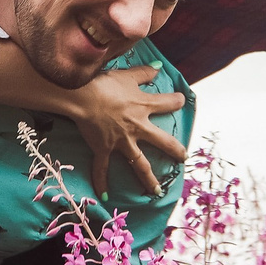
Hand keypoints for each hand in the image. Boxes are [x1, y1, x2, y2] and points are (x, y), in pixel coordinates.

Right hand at [62, 65, 188, 196]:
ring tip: (157, 191)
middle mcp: (137, 128)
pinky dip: (102, 182)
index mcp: (144, 107)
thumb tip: (159, 68)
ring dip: (148, 179)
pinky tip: (104, 196)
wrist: (83, 97)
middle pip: (163, 142)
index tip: (181, 100)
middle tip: (182, 157)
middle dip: (175, 150)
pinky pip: (102, 169)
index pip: (169, 103)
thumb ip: (144, 73)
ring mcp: (121, 142)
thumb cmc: (105, 84)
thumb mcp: (127, 75)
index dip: (176, 101)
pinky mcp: (104, 149)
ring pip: (139, 163)